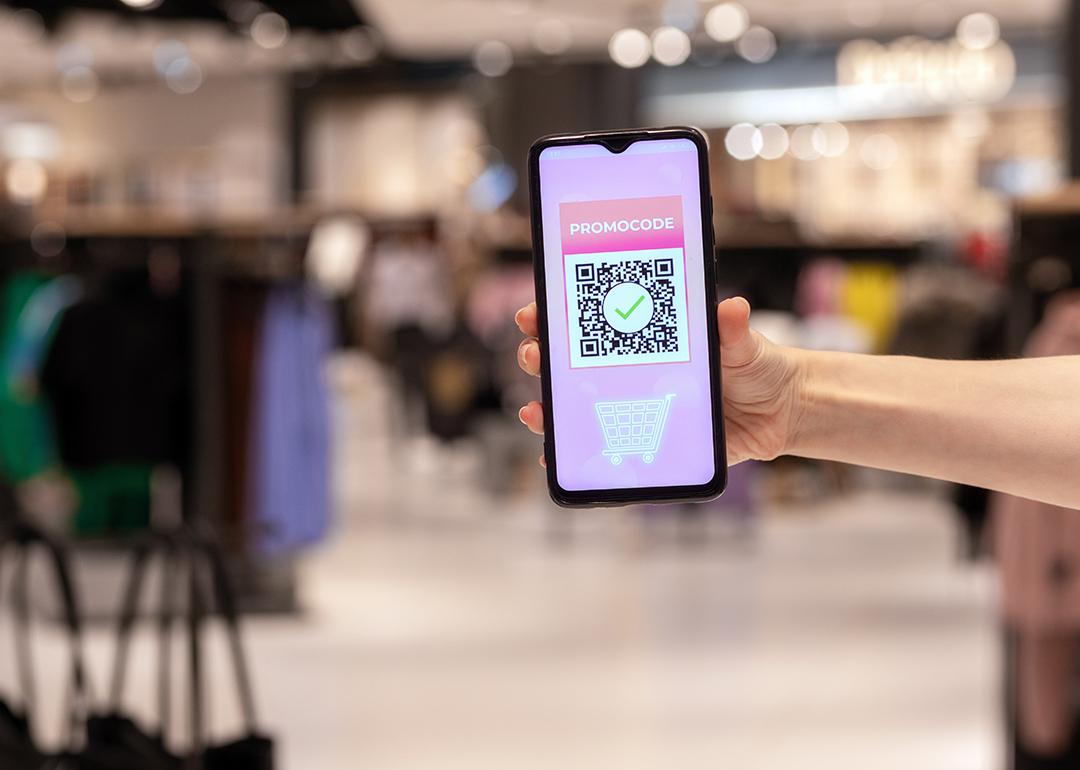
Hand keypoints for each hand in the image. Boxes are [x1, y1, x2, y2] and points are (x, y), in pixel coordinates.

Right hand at [514, 297, 804, 465]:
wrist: (780, 411)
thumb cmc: (754, 365)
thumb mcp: (743, 344)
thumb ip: (733, 330)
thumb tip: (732, 309)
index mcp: (645, 340)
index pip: (589, 323)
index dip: (555, 316)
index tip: (535, 314)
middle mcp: (631, 373)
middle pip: (571, 365)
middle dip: (542, 359)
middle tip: (533, 356)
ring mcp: (634, 408)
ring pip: (578, 409)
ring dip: (548, 410)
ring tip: (534, 412)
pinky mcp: (646, 443)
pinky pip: (603, 450)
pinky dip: (574, 454)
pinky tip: (553, 456)